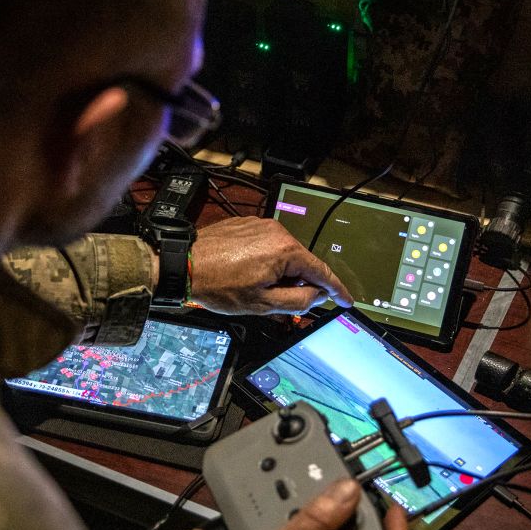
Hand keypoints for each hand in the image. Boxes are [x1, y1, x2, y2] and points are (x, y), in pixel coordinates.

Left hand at [189, 217, 352, 314]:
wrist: (184, 265)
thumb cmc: (217, 284)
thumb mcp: (263, 304)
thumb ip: (298, 301)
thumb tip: (316, 296)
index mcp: (285, 250)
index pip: (321, 272)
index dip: (336, 289)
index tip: (346, 299)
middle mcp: (277, 232)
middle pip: (302, 262)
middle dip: (297, 283)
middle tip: (277, 301)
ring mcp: (261, 226)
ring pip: (284, 254)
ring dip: (279, 273)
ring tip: (254, 288)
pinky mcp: (247, 225)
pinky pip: (267, 245)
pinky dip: (266, 262)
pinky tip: (247, 275)